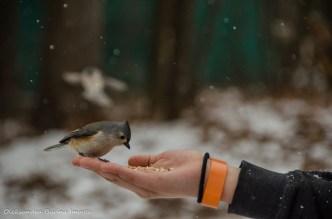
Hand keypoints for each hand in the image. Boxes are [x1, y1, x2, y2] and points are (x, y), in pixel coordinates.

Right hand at [72, 150, 202, 198]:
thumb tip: (129, 159)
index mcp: (142, 180)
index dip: (100, 167)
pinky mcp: (153, 183)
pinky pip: (131, 176)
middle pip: (112, 177)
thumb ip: (144, 161)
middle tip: (75, 161)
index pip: (117, 174)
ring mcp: (146, 186)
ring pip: (117, 177)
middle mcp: (141, 186)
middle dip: (93, 169)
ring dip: (98, 169)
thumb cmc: (186, 166)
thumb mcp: (161, 159)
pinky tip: (103, 166)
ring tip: (81, 161)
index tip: (84, 160)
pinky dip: (116, 171)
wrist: (205, 173)